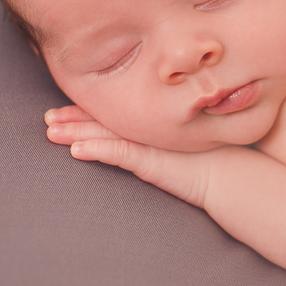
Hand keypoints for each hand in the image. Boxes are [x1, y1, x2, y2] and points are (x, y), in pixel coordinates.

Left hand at [43, 105, 208, 207]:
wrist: (236, 177)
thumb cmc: (219, 162)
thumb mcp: (190, 145)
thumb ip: (171, 137)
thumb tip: (157, 140)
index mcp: (157, 125)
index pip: (119, 112)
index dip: (91, 110)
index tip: (68, 108)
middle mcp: (152, 130)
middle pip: (106, 119)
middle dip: (74, 117)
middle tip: (49, 116)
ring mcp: (152, 144)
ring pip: (105, 134)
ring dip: (75, 132)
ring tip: (50, 131)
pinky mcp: (154, 162)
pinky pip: (120, 154)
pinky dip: (97, 151)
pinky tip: (76, 152)